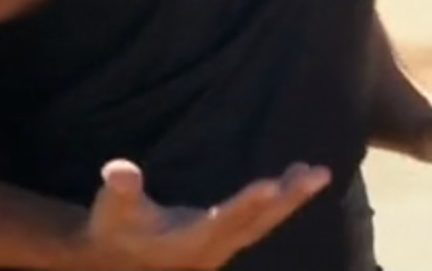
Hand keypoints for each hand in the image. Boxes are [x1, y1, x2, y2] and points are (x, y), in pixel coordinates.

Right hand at [80, 158, 329, 269]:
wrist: (119, 261)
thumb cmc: (114, 229)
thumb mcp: (112, 210)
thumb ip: (121, 190)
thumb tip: (120, 170)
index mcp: (189, 243)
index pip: (223, 222)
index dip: (246, 205)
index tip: (272, 186)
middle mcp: (212, 248)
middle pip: (258, 223)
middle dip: (289, 200)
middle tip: (318, 175)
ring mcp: (223, 246)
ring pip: (264, 222)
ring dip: (291, 199)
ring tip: (317, 173)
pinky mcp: (227, 239)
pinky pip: (261, 221)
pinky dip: (280, 201)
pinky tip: (294, 178)